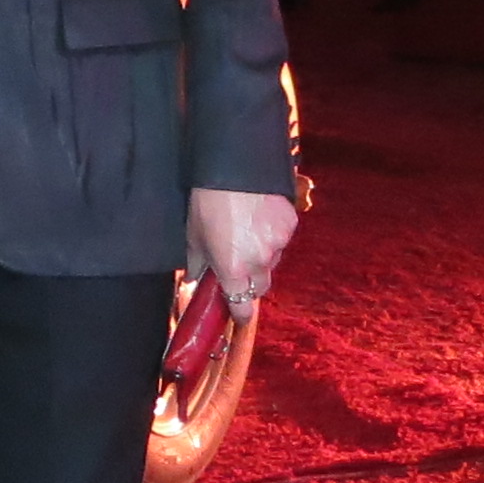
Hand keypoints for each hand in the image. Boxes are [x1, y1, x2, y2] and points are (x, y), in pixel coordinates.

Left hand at [190, 187, 298, 309]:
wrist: (235, 167)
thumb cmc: (208, 201)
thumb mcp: (194, 235)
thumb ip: (196, 263)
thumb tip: (193, 278)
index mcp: (233, 269)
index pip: (242, 307)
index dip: (239, 314)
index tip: (237, 314)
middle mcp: (259, 262)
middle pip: (260, 288)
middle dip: (250, 284)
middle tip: (237, 269)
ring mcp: (278, 243)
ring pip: (272, 262)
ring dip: (261, 258)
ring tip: (246, 235)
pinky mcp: (290, 224)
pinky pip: (282, 240)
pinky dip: (272, 236)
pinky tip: (258, 219)